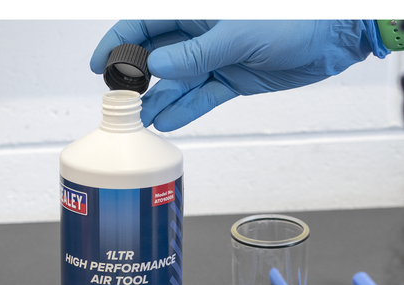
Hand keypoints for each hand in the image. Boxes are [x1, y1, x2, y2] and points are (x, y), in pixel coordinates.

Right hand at [90, 20, 386, 130]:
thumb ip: (195, 53)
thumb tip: (157, 67)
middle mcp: (201, 33)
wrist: (332, 38)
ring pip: (176, 82)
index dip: (119, 43)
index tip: (100, 66)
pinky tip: (167, 123)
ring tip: (141, 121)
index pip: (146, 24)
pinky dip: (185, 111)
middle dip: (137, 80)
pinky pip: (200, 97)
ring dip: (159, 101)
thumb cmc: (295, 18)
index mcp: (198, 11)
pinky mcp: (229, 78)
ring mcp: (214, 57)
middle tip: (122, 103)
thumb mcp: (239, 33)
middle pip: (156, 56)